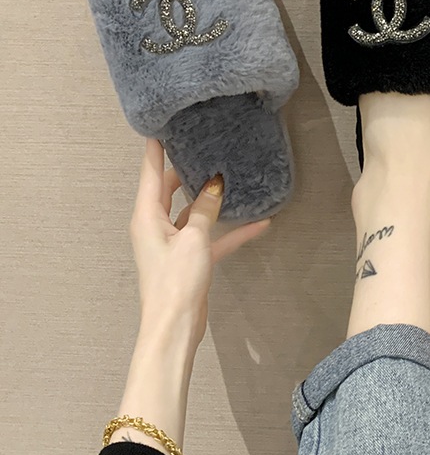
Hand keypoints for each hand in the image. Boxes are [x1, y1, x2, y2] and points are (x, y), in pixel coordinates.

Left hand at [130, 139, 270, 345]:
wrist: (176, 325)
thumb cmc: (175, 281)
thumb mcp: (193, 239)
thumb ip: (204, 209)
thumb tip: (214, 183)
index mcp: (147, 217)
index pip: (150, 175)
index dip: (155, 151)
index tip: (159, 128)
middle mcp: (155, 227)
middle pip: (168, 191)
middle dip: (183, 172)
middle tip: (199, 148)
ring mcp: (172, 244)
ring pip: (191, 213)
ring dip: (208, 201)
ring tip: (227, 179)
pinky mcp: (188, 260)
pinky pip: (209, 238)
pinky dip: (228, 231)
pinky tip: (257, 224)